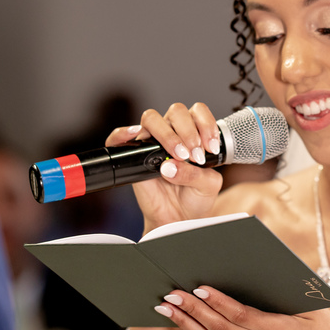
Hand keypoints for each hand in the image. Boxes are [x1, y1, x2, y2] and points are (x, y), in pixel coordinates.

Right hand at [105, 102, 223, 231]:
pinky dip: (123, 133)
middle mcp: (173, 132)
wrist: (178, 217)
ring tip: (179, 155)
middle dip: (188, 131)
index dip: (206, 124)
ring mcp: (151, 142)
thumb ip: (197, 174)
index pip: (198, 112)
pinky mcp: (133, 155)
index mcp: (194, 133)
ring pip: (151, 118)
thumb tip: (170, 165)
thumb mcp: (208, 186)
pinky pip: (119, 137)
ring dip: (167, 134)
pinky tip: (137, 136)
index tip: (210, 147)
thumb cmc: (195, 197)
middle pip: (176, 111)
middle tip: (194, 155)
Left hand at [154, 286, 329, 329]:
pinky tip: (187, 323)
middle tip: (170, 294)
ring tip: (165, 309)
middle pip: (219, 328)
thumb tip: (266, 263)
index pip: (239, 315)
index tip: (198, 287)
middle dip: (192, 310)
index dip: (217, 302)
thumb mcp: (313, 307)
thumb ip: (289, 289)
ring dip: (187, 324)